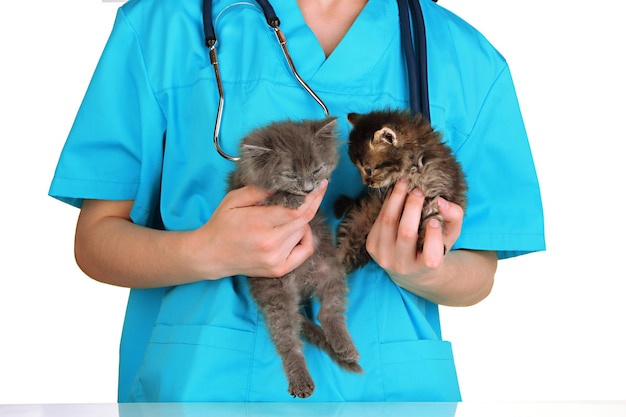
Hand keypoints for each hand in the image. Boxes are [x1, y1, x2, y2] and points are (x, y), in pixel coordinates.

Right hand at [192, 180, 327, 278]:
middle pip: (304, 220)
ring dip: (301, 220)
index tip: (320, 183)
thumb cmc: (222, 224)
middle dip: (312, 203)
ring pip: (304, 232)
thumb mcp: (234, 199)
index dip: (312, 196)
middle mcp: (271, 244)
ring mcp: (276, 259)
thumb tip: (284, 182)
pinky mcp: (279, 269)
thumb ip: (260, 190)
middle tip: (314, 191)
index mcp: (260, 224)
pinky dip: (305, 238)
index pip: (297, 210)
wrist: (211, 255)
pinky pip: (305, 251)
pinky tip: (296, 231)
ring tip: (288, 215)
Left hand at [365, 178, 463, 280]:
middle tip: (419, 190)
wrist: (410, 267)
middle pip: (406, 233)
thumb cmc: (434, 247)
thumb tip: (441, 201)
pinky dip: (387, 204)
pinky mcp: (372, 247)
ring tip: (404, 183)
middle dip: (412, 207)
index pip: (431, 258)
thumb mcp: (450, 235)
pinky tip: (395, 193)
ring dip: (396, 199)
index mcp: (426, 267)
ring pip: (388, 223)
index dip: (433, 238)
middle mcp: (403, 266)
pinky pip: (379, 221)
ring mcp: (384, 257)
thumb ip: (454, 217)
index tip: (435, 221)